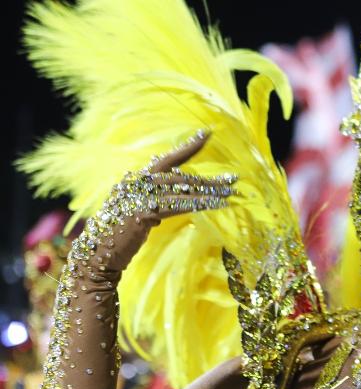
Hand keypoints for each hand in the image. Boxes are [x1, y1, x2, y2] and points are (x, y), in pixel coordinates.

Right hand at [75, 130, 234, 279]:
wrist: (97, 255)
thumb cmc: (119, 237)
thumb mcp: (139, 212)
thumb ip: (156, 202)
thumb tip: (179, 200)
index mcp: (136, 179)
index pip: (166, 159)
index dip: (187, 147)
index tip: (207, 134)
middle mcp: (136, 181)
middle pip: (180, 176)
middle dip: (208, 179)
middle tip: (233, 179)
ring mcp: (138, 195)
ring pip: (181, 188)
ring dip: (208, 191)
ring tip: (230, 193)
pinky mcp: (143, 210)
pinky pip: (177, 205)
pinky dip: (198, 203)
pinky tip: (216, 205)